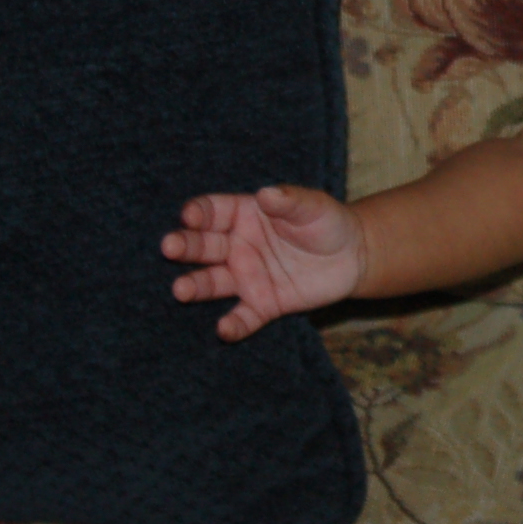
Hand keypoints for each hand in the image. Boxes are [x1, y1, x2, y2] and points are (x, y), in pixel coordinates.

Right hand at [164, 185, 365, 338]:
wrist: (354, 255)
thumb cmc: (326, 221)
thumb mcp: (312, 206)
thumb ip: (289, 201)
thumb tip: (266, 193)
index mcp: (245, 216)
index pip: (214, 213)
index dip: (199, 213)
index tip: (189, 216)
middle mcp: (238, 247)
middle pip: (204, 246)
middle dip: (185, 246)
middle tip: (169, 247)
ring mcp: (248, 277)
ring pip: (214, 283)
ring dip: (196, 286)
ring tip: (180, 290)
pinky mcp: (264, 304)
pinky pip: (245, 317)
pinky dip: (234, 325)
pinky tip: (224, 330)